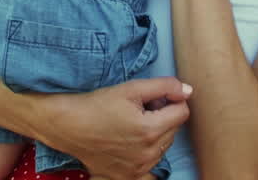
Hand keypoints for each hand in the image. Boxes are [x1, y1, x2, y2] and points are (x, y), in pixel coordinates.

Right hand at [35, 77, 191, 179]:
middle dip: (163, 115)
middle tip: (139, 108)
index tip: (153, 97)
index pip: (182, 112)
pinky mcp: (129, 176)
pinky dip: (146, 149)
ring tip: (131, 123)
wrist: (69, 126)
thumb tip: (188, 91)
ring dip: (155, 133)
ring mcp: (139, 168)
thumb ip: (165, 87)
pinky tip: (128, 140)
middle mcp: (148, 154)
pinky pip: (151, 162)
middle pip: (174, 129)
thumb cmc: (97, 104)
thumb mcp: (131, 88)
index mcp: (151, 130)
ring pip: (163, 146)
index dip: (171, 99)